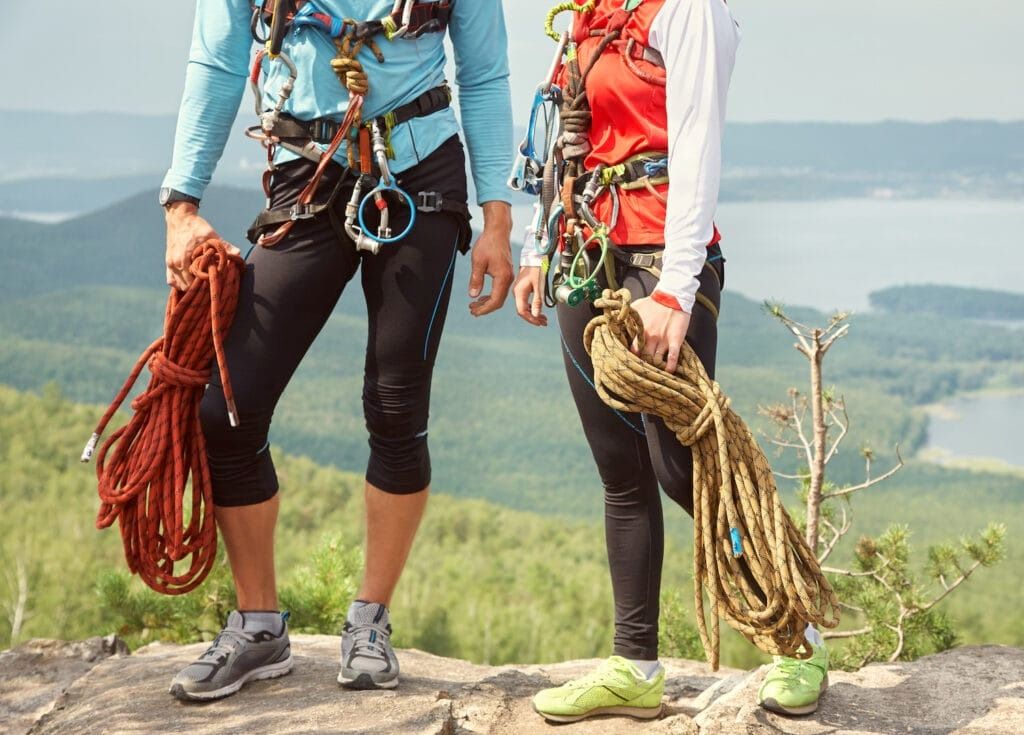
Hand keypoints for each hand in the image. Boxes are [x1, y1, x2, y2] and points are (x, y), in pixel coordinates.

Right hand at [164, 203, 237, 290]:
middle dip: (198, 288)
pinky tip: (189, 279)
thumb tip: (238, 253)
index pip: (194, 283)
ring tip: (200, 282)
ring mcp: (170, 264)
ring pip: (178, 285)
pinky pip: (171, 280)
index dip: (205, 285)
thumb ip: (225, 245)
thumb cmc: (196, 226)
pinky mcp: (168, 262)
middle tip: (209, 283)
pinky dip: (179, 282)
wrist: (179, 217)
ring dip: (189, 286)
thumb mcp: (211, 235)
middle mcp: (175, 264)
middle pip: (187, 287)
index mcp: (185, 259)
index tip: (213, 282)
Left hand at [468, 201, 513, 316]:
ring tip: (474, 305)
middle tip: (472, 310)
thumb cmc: (488, 244)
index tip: (474, 311)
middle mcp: (508, 279)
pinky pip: (500, 289)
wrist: (498, 232)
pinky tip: (481, 296)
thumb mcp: (478, 262)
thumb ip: (476, 280)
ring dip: (487, 302)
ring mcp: (508, 276)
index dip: (484, 309)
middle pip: (498, 301)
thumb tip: (473, 295)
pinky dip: (491, 295)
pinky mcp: (506, 273)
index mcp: (502, 277)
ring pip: (499, 296)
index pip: (495, 300)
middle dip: (485, 308)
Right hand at [512, 266, 547, 326]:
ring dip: (533, 314)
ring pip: (524, 307)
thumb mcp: (539, 286)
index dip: (531, 319)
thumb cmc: (538, 268)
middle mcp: (516, 292)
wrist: (535, 256)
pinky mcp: (521, 288)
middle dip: (533, 318)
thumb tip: (535, 315)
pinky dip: (532, 307)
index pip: (522, 311)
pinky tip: (538, 310)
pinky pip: (525, 302)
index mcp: (519, 292)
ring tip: (543, 318)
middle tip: (544, 323)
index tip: (540, 323)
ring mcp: (518, 290)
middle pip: (523, 311)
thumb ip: (537, 301)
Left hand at [630, 296, 691, 373]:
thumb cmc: (653, 302)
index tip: (628, 361)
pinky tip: (668, 372)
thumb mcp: (635, 307)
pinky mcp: (675, 340)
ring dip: (654, 367)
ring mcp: (663, 340)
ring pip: (656, 359)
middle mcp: (650, 337)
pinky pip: (673, 357)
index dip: (630, 357)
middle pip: (643, 357)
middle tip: (640, 370)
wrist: (672, 296)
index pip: (631, 349)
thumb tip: (613, 318)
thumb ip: (625, 315)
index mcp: (639, 331)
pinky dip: (670, 366)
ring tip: (652, 373)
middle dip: (641, 364)